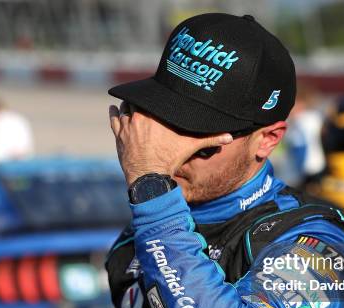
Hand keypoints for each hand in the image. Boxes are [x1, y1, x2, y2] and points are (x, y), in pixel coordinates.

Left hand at [109, 102, 232, 184]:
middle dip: (143, 99)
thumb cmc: (170, 160)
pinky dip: (114, 113)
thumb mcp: (191, 147)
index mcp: (156, 113)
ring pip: (125, 107)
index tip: (158, 93)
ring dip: (128, 105)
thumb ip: (209, 138)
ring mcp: (126, 125)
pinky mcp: (119, 136)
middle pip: (139, 99)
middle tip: (147, 99)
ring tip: (133, 104)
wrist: (149, 178)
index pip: (154, 96)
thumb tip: (230, 136)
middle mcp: (138, 115)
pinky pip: (114, 119)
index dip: (155, 93)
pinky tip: (115, 109)